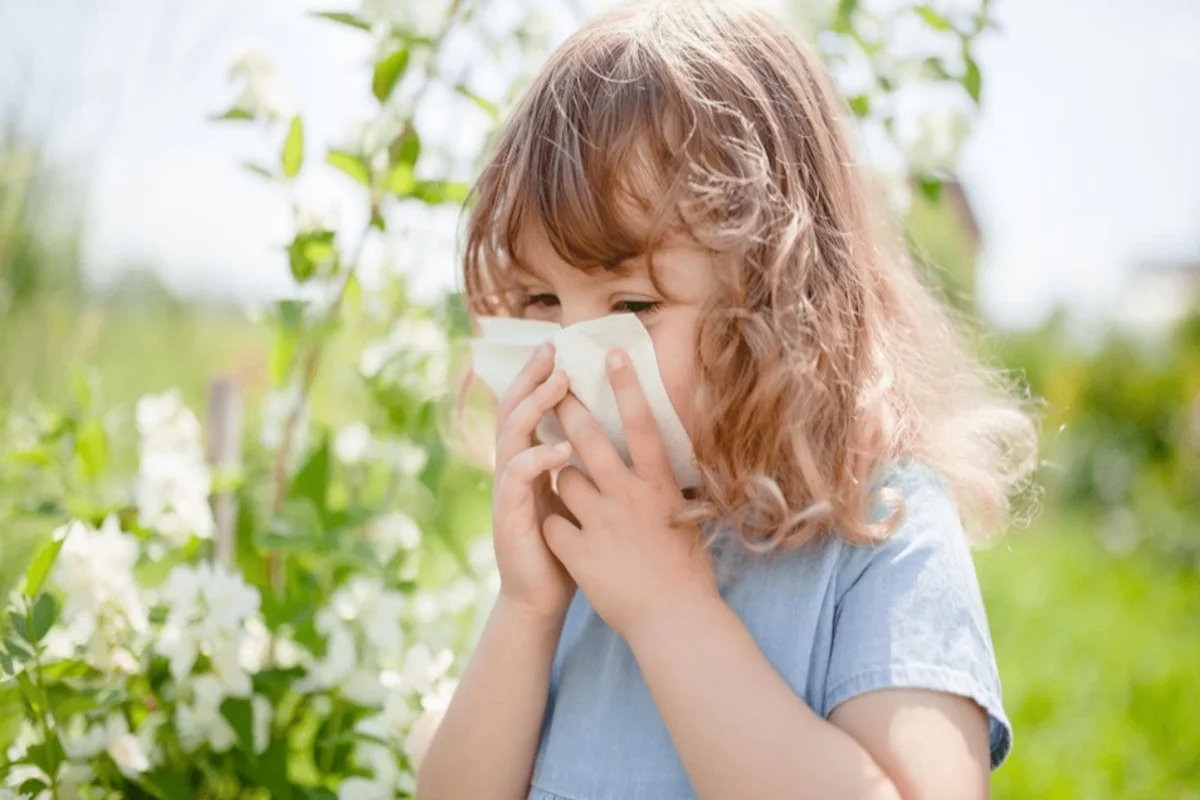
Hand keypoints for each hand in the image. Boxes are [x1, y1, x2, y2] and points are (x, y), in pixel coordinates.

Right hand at [490, 343, 577, 622]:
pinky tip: (560, 450)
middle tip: (551, 350)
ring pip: (511, 435)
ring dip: (534, 406)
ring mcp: (506, 491)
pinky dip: (537, 459)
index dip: (539, 378)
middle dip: (531, 378)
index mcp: (530, 462)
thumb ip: (586, 466)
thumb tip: (620, 435)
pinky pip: (517, 478)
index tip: (559, 349)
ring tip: (558, 385)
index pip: (529, 408)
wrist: (543, 599)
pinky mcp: (509, 516)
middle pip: (512, 410)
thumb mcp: (579, 498)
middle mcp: (512, 469)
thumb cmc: (568, 548)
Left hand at [541, 349, 717, 641]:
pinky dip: (554, 522)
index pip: (642, 426)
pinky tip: (560, 532)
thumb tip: (663, 463)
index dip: (627, 387)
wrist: (674, 621)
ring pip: (563, 477)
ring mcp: (601, 524)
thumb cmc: (687, 573)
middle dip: (569, 408)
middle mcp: (628, 498)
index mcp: (659, 487)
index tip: (610, 354)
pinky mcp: (578, 552)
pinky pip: (552, 521)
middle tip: (556, 387)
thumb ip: (668, 490)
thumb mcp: (686, 520)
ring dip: (560, 474)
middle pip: (589, 440)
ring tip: (565, 478)